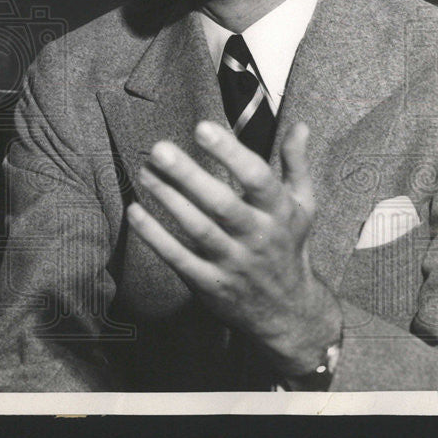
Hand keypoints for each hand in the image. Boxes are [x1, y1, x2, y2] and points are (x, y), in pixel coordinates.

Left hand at [126, 120, 341, 376]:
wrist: (288, 312)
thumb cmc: (288, 247)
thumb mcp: (303, 206)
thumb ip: (296, 165)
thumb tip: (299, 125)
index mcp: (278, 212)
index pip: (257, 178)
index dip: (230, 152)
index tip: (202, 127)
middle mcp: (257, 237)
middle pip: (222, 203)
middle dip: (189, 176)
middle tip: (159, 149)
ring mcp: (232, 262)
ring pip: (198, 229)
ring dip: (168, 200)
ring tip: (144, 172)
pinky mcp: (210, 284)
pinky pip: (178, 258)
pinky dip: (155, 237)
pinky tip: (134, 212)